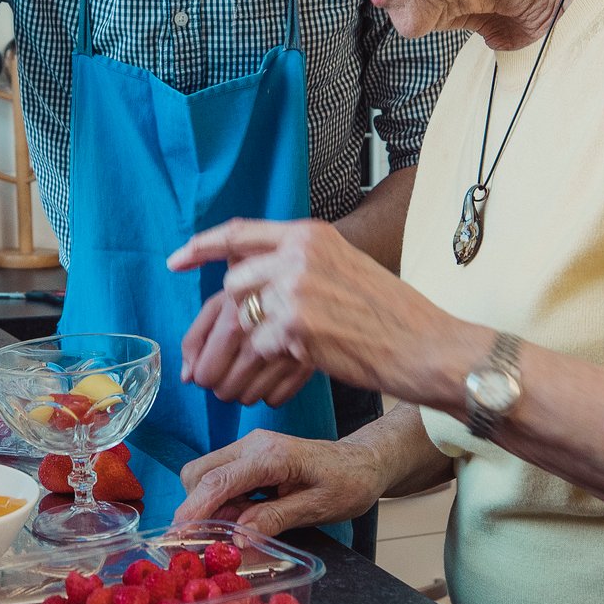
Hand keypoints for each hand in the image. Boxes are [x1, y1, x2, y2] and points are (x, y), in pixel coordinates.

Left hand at [168, 219, 477, 408]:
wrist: (426, 345)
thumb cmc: (393, 316)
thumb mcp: (346, 268)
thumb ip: (302, 265)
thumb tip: (255, 279)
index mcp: (310, 235)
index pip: (241, 232)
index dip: (203, 246)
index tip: (176, 260)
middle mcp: (299, 254)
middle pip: (234, 283)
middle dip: (232, 317)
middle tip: (238, 345)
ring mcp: (296, 288)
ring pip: (243, 318)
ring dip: (246, 346)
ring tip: (260, 366)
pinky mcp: (297, 326)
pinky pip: (261, 347)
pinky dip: (269, 364)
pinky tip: (292, 370)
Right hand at [175, 430, 397, 537]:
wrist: (364, 462)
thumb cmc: (348, 483)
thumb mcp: (317, 508)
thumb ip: (275, 519)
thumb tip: (238, 537)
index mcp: (270, 456)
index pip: (218, 481)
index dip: (193, 510)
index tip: (177, 536)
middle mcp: (252, 445)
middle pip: (200, 474)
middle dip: (195, 507)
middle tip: (207, 541)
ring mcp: (249, 449)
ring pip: (205, 475)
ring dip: (208, 506)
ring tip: (232, 532)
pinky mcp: (250, 458)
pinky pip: (221, 479)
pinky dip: (221, 502)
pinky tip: (241, 519)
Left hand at [177, 287, 317, 407]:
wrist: (312, 278)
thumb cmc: (256, 291)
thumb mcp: (222, 300)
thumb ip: (196, 335)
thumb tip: (186, 378)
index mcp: (235, 311)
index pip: (206, 372)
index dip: (204, 372)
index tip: (211, 362)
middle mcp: (262, 333)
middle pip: (225, 390)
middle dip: (221, 382)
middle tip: (230, 362)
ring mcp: (288, 350)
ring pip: (249, 398)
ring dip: (244, 387)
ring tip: (252, 363)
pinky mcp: (309, 363)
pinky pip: (276, 400)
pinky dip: (270, 391)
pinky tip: (272, 368)